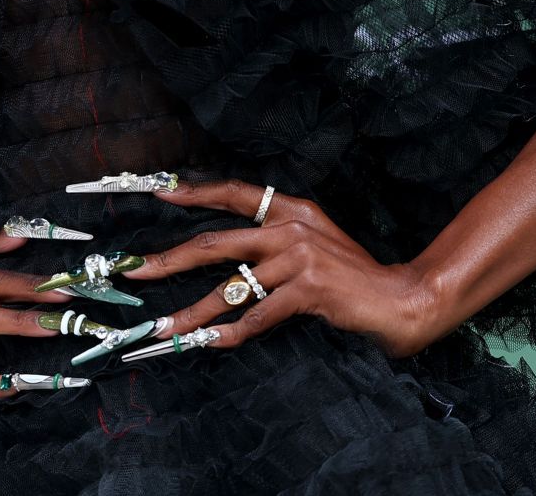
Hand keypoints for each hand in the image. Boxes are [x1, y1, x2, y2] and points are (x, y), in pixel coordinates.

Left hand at [122, 177, 445, 359]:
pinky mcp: (307, 290)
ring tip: (166, 327)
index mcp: (292, 210)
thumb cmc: (353, 278)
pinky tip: (212, 344)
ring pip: (231, 288)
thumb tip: (232, 259)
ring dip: (193, 312)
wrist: (399, 299)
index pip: (236, 194)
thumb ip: (278, 242)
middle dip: (171, 259)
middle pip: (217, 242)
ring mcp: (299, 258)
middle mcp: (292, 228)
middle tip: (136, 271)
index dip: (197, 193)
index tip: (161, 194)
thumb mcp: (315, 244)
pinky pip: (257, 316)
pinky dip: (232, 334)